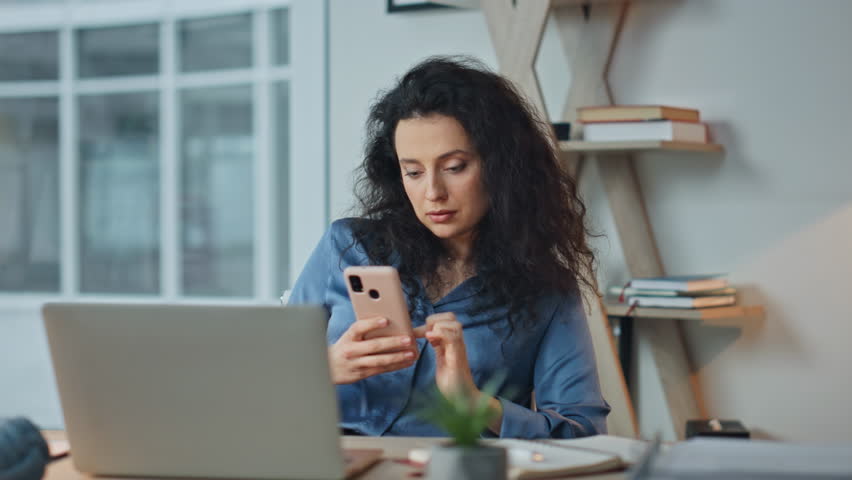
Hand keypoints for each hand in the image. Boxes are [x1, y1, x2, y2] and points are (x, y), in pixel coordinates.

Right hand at [328, 317, 417, 384]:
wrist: (328, 368)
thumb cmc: (344, 347)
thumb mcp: (349, 337)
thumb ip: (363, 332)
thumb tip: (388, 324)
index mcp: (348, 337)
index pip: (358, 328)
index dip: (372, 324)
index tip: (385, 320)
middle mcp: (351, 350)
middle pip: (374, 346)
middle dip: (393, 342)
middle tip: (408, 339)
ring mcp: (356, 363)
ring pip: (379, 360)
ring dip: (397, 357)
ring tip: (411, 354)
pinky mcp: (362, 374)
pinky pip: (381, 369)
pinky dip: (395, 366)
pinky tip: (406, 362)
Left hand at [414, 313, 503, 433]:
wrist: (463, 400)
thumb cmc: (452, 382)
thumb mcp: (441, 358)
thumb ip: (437, 346)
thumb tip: (425, 334)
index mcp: (452, 342)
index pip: (447, 318)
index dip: (431, 321)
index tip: (419, 334)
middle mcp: (457, 343)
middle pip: (451, 316)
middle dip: (435, 320)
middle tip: (426, 335)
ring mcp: (459, 349)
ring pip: (454, 324)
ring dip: (438, 327)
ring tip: (430, 339)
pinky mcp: (458, 358)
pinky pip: (453, 338)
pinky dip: (441, 335)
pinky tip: (431, 341)